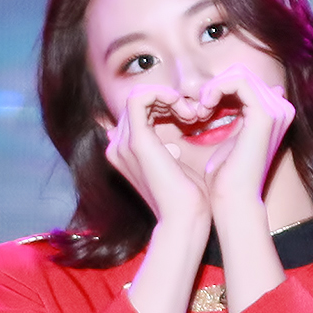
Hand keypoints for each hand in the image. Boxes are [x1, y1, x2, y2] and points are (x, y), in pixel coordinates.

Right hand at [104, 85, 209, 228]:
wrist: (185, 219)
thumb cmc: (187, 196)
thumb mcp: (176, 162)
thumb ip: (168, 143)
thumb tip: (175, 127)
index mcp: (125, 151)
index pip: (139, 111)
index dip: (164, 105)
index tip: (190, 118)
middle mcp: (118, 146)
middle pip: (138, 102)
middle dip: (168, 100)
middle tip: (194, 116)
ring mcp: (123, 144)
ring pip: (138, 96)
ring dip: (169, 98)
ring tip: (192, 116)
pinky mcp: (136, 141)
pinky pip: (139, 97)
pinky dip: (163, 94)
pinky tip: (184, 109)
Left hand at [198, 66, 294, 216]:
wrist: (232, 199)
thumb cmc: (227, 176)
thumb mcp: (232, 136)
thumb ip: (238, 114)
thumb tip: (234, 100)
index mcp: (276, 113)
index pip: (246, 81)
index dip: (220, 89)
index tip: (202, 110)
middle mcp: (282, 108)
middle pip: (243, 73)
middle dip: (215, 86)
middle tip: (199, 110)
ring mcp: (277, 110)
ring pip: (239, 73)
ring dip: (213, 88)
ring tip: (200, 111)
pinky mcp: (265, 114)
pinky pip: (238, 80)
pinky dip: (215, 89)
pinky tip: (204, 109)